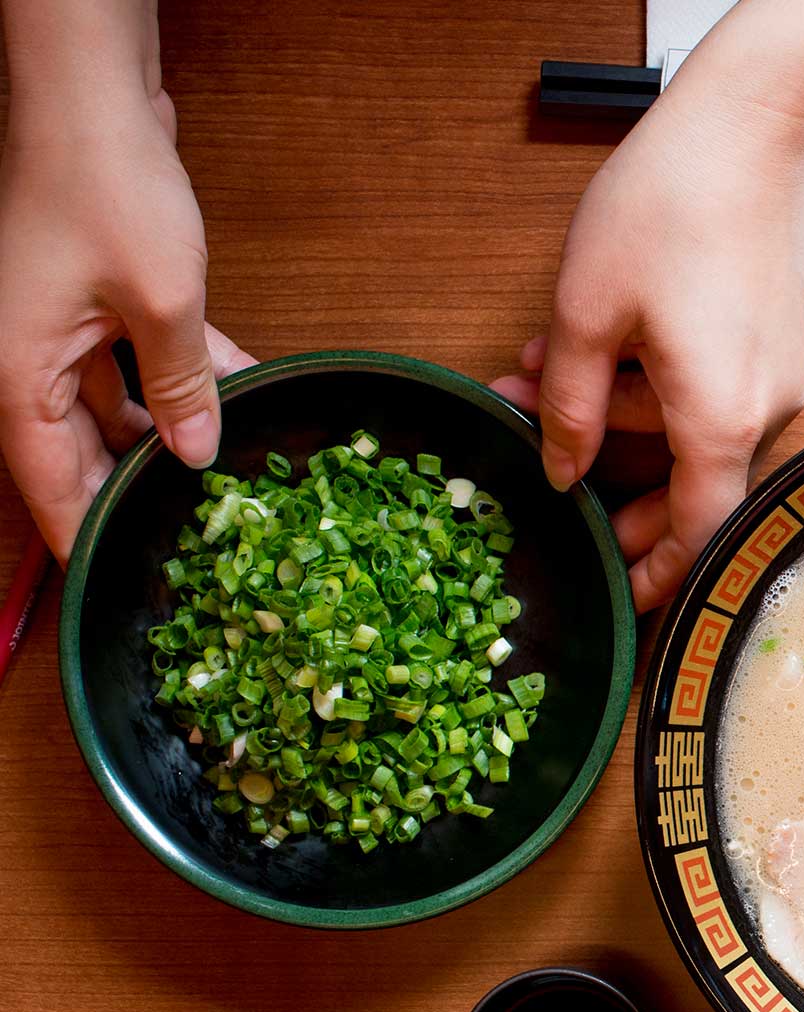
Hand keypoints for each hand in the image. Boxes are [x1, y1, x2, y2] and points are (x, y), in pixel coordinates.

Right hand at [0, 87, 252, 561]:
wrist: (92, 93)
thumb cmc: (105, 184)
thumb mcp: (164, 302)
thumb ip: (183, 385)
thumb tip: (197, 452)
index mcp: (19, 377)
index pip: (49, 491)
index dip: (90, 540)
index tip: (129, 583)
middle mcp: (25, 361)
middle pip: (80, 456)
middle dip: (140, 490)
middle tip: (198, 536)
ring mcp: (55, 330)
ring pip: (113, 410)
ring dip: (171, 435)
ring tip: (229, 477)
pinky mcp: (88, 301)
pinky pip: (131, 362)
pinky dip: (178, 380)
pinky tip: (238, 398)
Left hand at [493, 83, 803, 612]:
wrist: (744, 127)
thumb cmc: (670, 205)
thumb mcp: (584, 313)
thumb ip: (566, 406)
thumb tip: (561, 468)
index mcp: (719, 417)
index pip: (698, 533)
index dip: (662, 576)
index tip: (628, 596)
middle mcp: (766, 408)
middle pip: (693, 483)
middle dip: (620, 485)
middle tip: (562, 487)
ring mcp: (781, 376)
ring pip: (697, 431)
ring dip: (625, 417)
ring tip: (545, 371)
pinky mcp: (780, 344)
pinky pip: (717, 393)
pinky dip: (662, 387)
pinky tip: (612, 346)